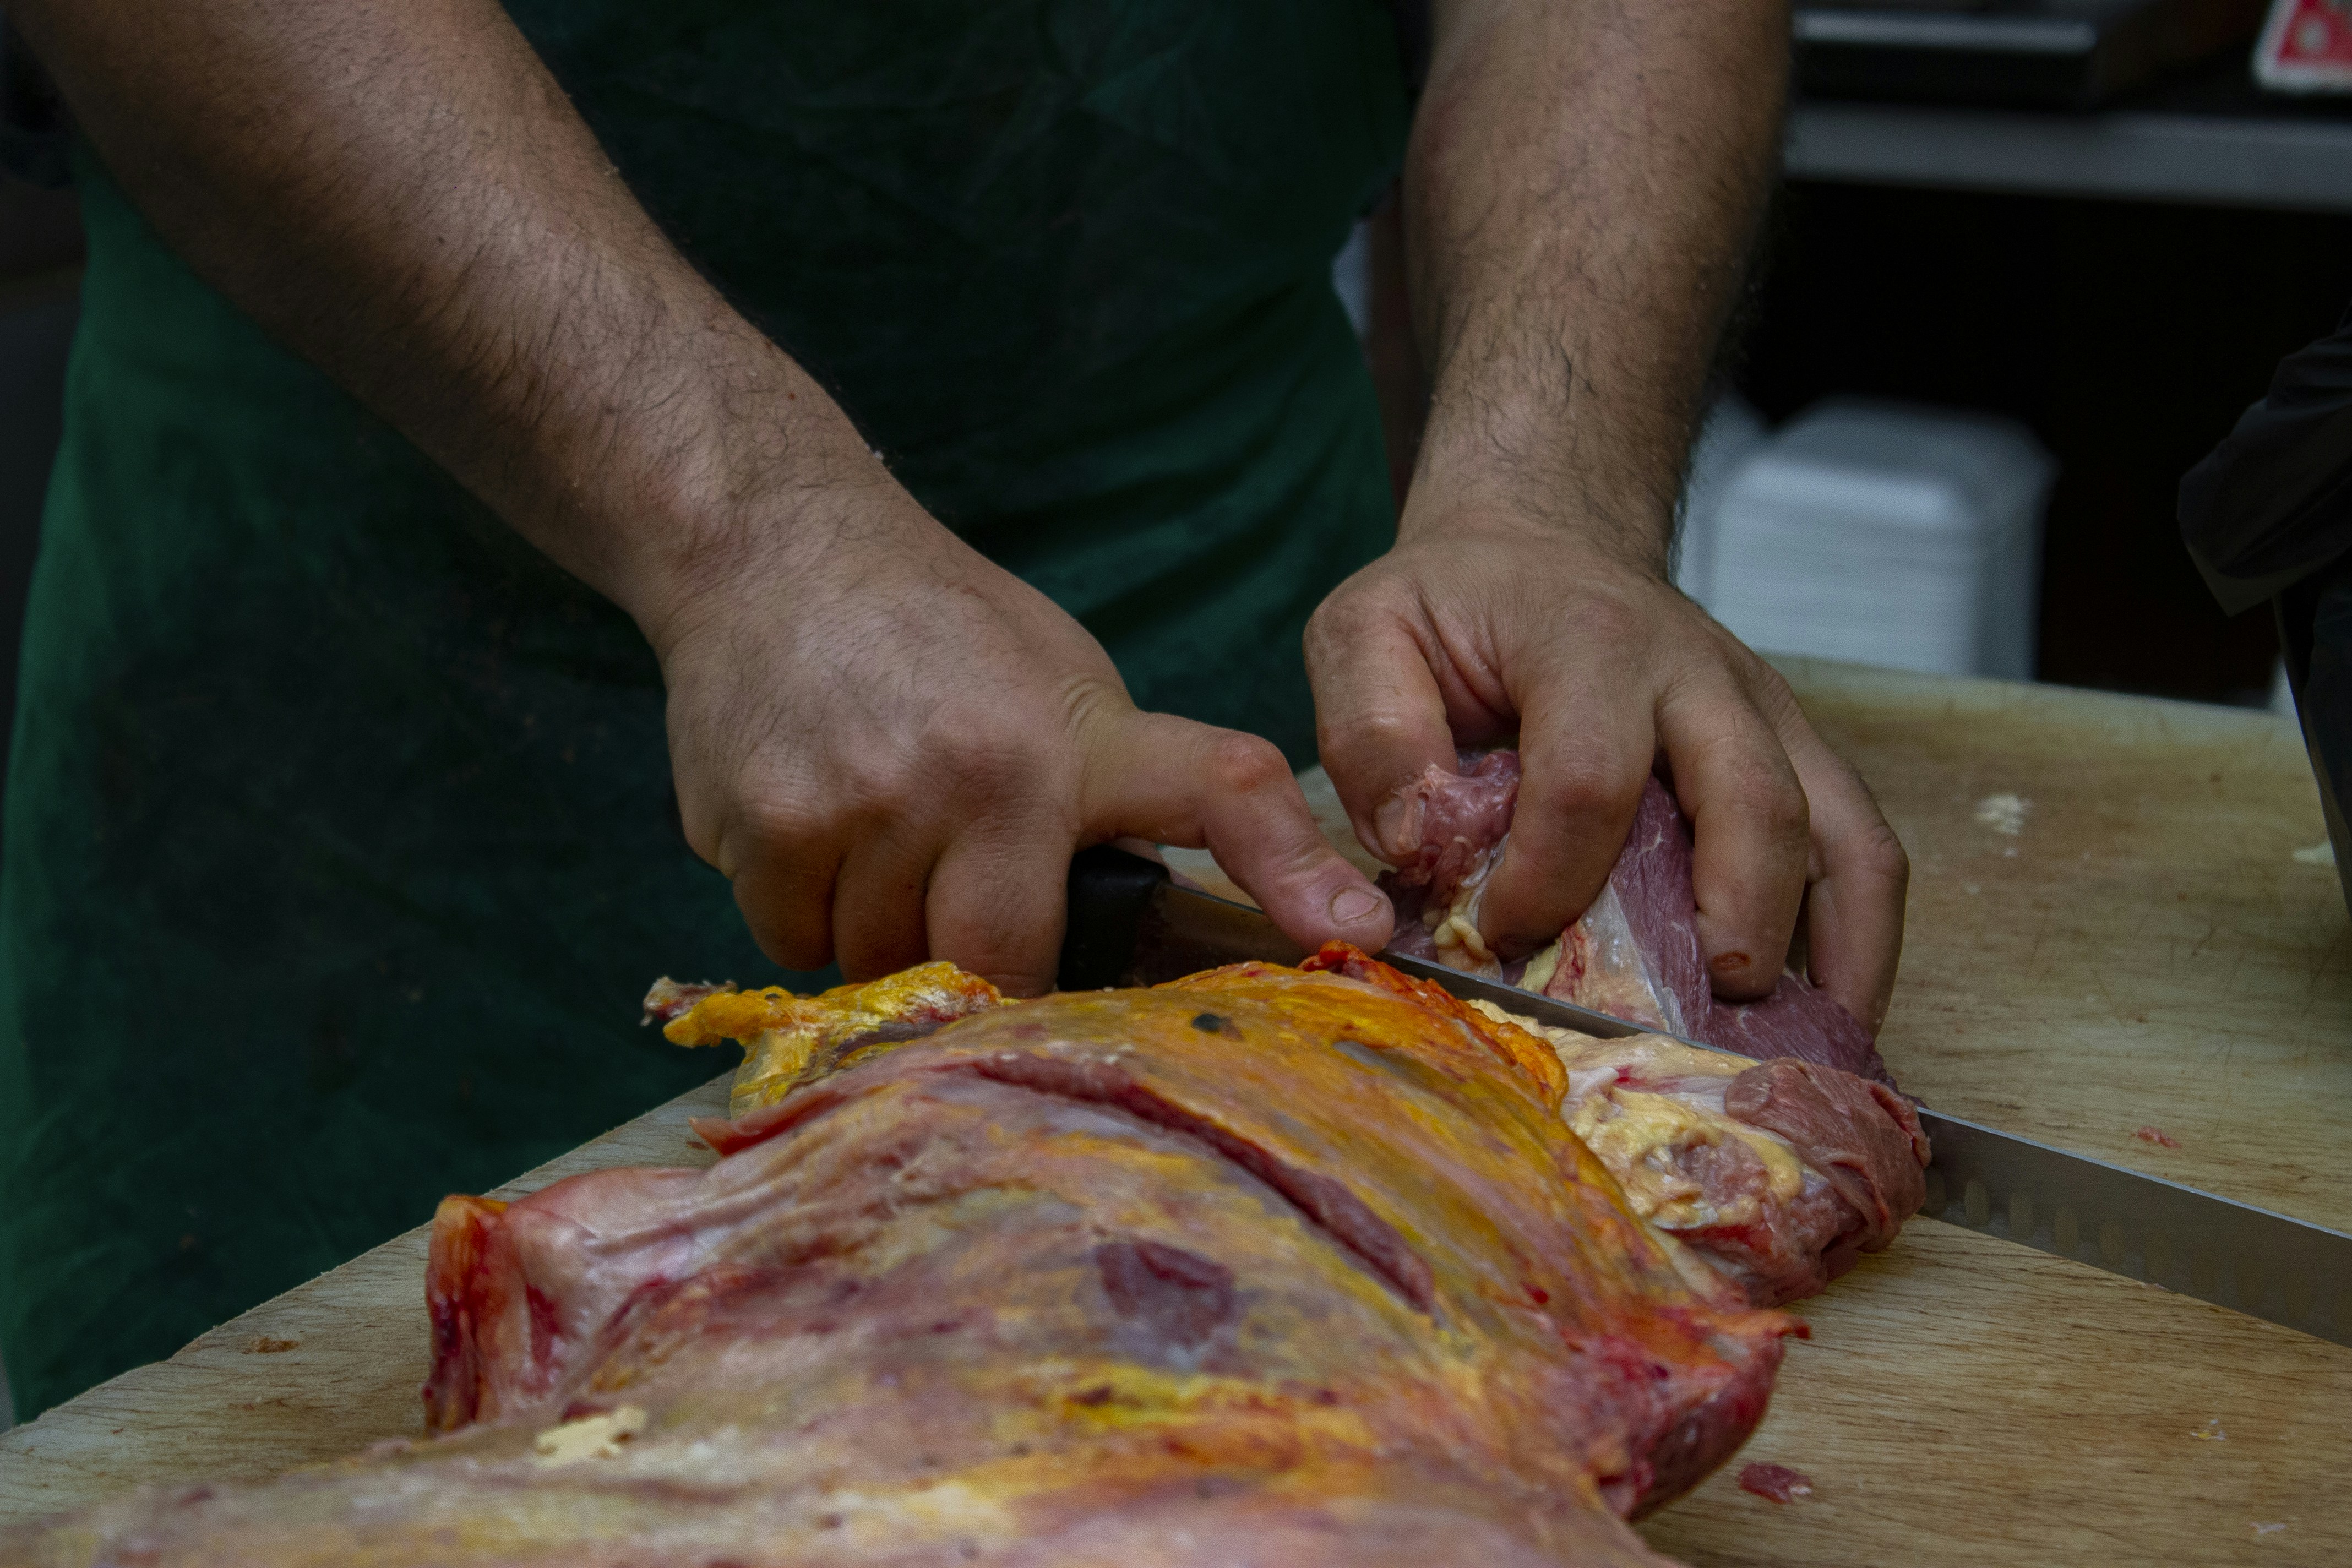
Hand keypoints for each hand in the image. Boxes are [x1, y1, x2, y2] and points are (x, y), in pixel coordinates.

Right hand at [645, 468, 1394, 996]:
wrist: (772, 547)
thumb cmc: (935, 627)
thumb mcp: (1061, 685)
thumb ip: (1114, 794)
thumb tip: (1170, 913)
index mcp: (1074, 740)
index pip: (1216, 796)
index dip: (1286, 867)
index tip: (1356, 927)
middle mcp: (979, 777)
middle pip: (999, 965)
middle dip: (982, 963)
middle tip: (956, 893)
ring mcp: (865, 808)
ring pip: (885, 964)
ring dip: (880, 931)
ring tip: (872, 830)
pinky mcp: (766, 830)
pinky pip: (797, 941)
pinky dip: (802, 910)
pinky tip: (809, 823)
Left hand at [1305, 516, 1907, 1032]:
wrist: (1538, 547)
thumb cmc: (1454, 607)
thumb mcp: (1366, 632)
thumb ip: (1372, 732)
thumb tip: (1423, 841)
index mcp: (1591, 642)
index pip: (1589, 779)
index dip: (1546, 880)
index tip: (1497, 935)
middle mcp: (1703, 677)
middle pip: (1753, 808)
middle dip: (1724, 925)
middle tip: (1672, 1018)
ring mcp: (1769, 717)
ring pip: (1840, 837)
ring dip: (1825, 956)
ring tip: (1776, 1053)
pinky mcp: (1800, 755)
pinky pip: (1866, 853)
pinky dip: (1863, 944)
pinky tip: (1830, 1023)